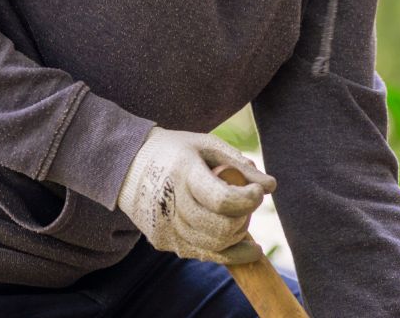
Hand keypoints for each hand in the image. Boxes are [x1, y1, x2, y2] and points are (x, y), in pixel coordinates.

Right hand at [117, 127, 274, 263]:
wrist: (128, 165)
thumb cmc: (176, 150)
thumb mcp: (207, 145)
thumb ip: (239, 164)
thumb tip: (271, 186)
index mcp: (183, 172)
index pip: (221, 200)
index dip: (247, 200)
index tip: (258, 191)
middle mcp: (170, 203)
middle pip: (220, 227)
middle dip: (245, 217)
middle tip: (249, 201)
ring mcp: (164, 226)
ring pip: (214, 245)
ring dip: (237, 233)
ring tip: (240, 214)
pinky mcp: (163, 241)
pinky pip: (203, 254)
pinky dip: (229, 252)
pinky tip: (247, 246)